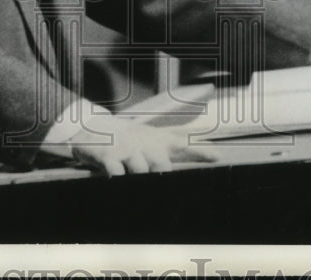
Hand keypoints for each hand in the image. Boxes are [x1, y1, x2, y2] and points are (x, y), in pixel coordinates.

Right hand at [62, 113, 218, 176]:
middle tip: (171, 182)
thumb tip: (209, 136)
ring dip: (142, 177)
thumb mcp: (154, 135)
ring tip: (142, 183)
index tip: (218, 156)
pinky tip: (119, 182)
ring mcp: (126, 150)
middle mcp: (144, 145)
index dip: (201, 150)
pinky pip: (115, 170)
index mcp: (158, 140)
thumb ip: (179, 138)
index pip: (184, 143)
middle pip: (161, 162)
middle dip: (165, 172)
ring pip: (140, 168)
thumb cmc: (130, 136)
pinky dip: (119, 178)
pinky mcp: (108, 156)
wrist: (92, 128)